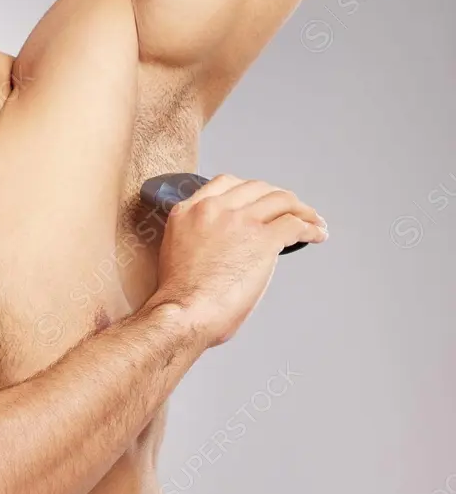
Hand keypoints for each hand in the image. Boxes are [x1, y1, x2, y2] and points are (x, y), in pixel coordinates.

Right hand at [152, 174, 327, 346]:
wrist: (184, 311)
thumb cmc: (178, 296)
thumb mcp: (176, 249)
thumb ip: (198, 235)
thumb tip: (222, 244)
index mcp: (189, 210)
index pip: (225, 182)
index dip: (250, 190)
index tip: (260, 199)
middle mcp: (215, 208)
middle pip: (257, 187)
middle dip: (278, 196)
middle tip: (291, 209)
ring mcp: (240, 221)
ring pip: (281, 200)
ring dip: (301, 209)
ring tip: (313, 219)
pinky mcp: (263, 239)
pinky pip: (295, 225)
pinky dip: (311, 228)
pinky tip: (318, 234)